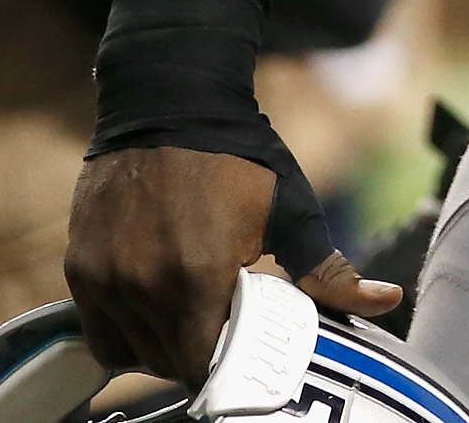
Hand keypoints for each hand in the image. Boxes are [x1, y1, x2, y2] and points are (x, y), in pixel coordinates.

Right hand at [68, 147, 404, 384]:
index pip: (201, 366)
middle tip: (218, 332)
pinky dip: (125, 331)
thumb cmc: (238, 156)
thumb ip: (330, 270)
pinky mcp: (80, 269)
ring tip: (187, 317)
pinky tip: (152, 308)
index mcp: (198, 277)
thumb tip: (388, 301)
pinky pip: (99, 331)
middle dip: (196, 356)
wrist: (170, 101)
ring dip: (160, 346)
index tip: (239, 356)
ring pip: (132, 352)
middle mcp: (144, 286)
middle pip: (167, 363)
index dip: (223, 369)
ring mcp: (106, 279)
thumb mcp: (290, 210)